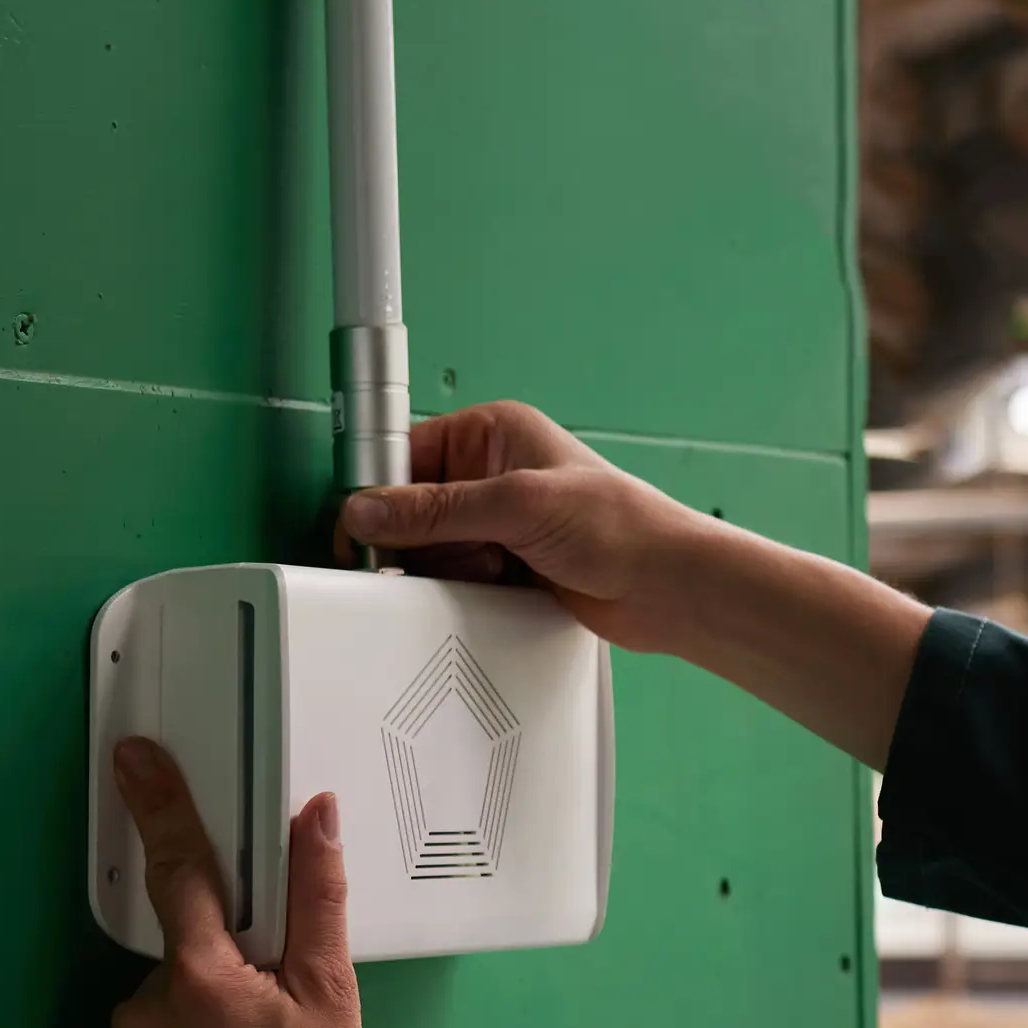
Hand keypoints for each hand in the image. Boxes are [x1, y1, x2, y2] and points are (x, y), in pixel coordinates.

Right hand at [337, 401, 715, 657]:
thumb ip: (438, 510)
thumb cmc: (620, 526)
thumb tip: (368, 510)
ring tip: (485, 572)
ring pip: (432, 549)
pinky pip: (457, 580)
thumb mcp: (519, 505)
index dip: (377, 490)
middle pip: (413, 507)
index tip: (356, 528)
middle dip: (415, 539)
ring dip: (444, 570)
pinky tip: (491, 594)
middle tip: (422, 562)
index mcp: (494, 433)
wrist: (670, 588)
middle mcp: (494, 474)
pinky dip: (461, 593)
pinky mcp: (509, 567)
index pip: (407, 452)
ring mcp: (501, 524)